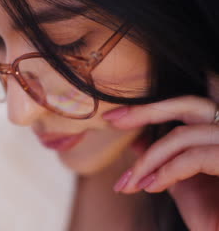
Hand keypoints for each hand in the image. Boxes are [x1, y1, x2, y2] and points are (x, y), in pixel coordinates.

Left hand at [104, 96, 218, 230]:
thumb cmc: (212, 216)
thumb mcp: (181, 184)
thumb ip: (163, 161)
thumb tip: (136, 141)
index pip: (187, 106)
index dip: (151, 107)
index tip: (115, 116)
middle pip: (190, 105)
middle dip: (146, 111)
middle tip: (112, 121)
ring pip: (185, 136)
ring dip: (149, 159)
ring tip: (131, 182)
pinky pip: (195, 157)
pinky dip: (167, 171)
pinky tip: (151, 187)